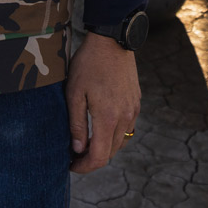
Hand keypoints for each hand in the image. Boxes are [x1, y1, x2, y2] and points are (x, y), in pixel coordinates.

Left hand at [66, 32, 139, 173]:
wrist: (112, 41)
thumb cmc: (88, 64)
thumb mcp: (74, 93)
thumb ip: (76, 124)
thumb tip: (78, 149)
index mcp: (108, 118)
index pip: (99, 157)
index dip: (84, 167)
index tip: (71, 165)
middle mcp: (124, 118)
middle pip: (110, 153)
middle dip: (92, 159)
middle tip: (74, 155)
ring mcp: (133, 111)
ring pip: (120, 142)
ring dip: (104, 148)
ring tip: (85, 143)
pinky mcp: (136, 103)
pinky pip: (127, 128)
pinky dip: (114, 135)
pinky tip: (100, 127)